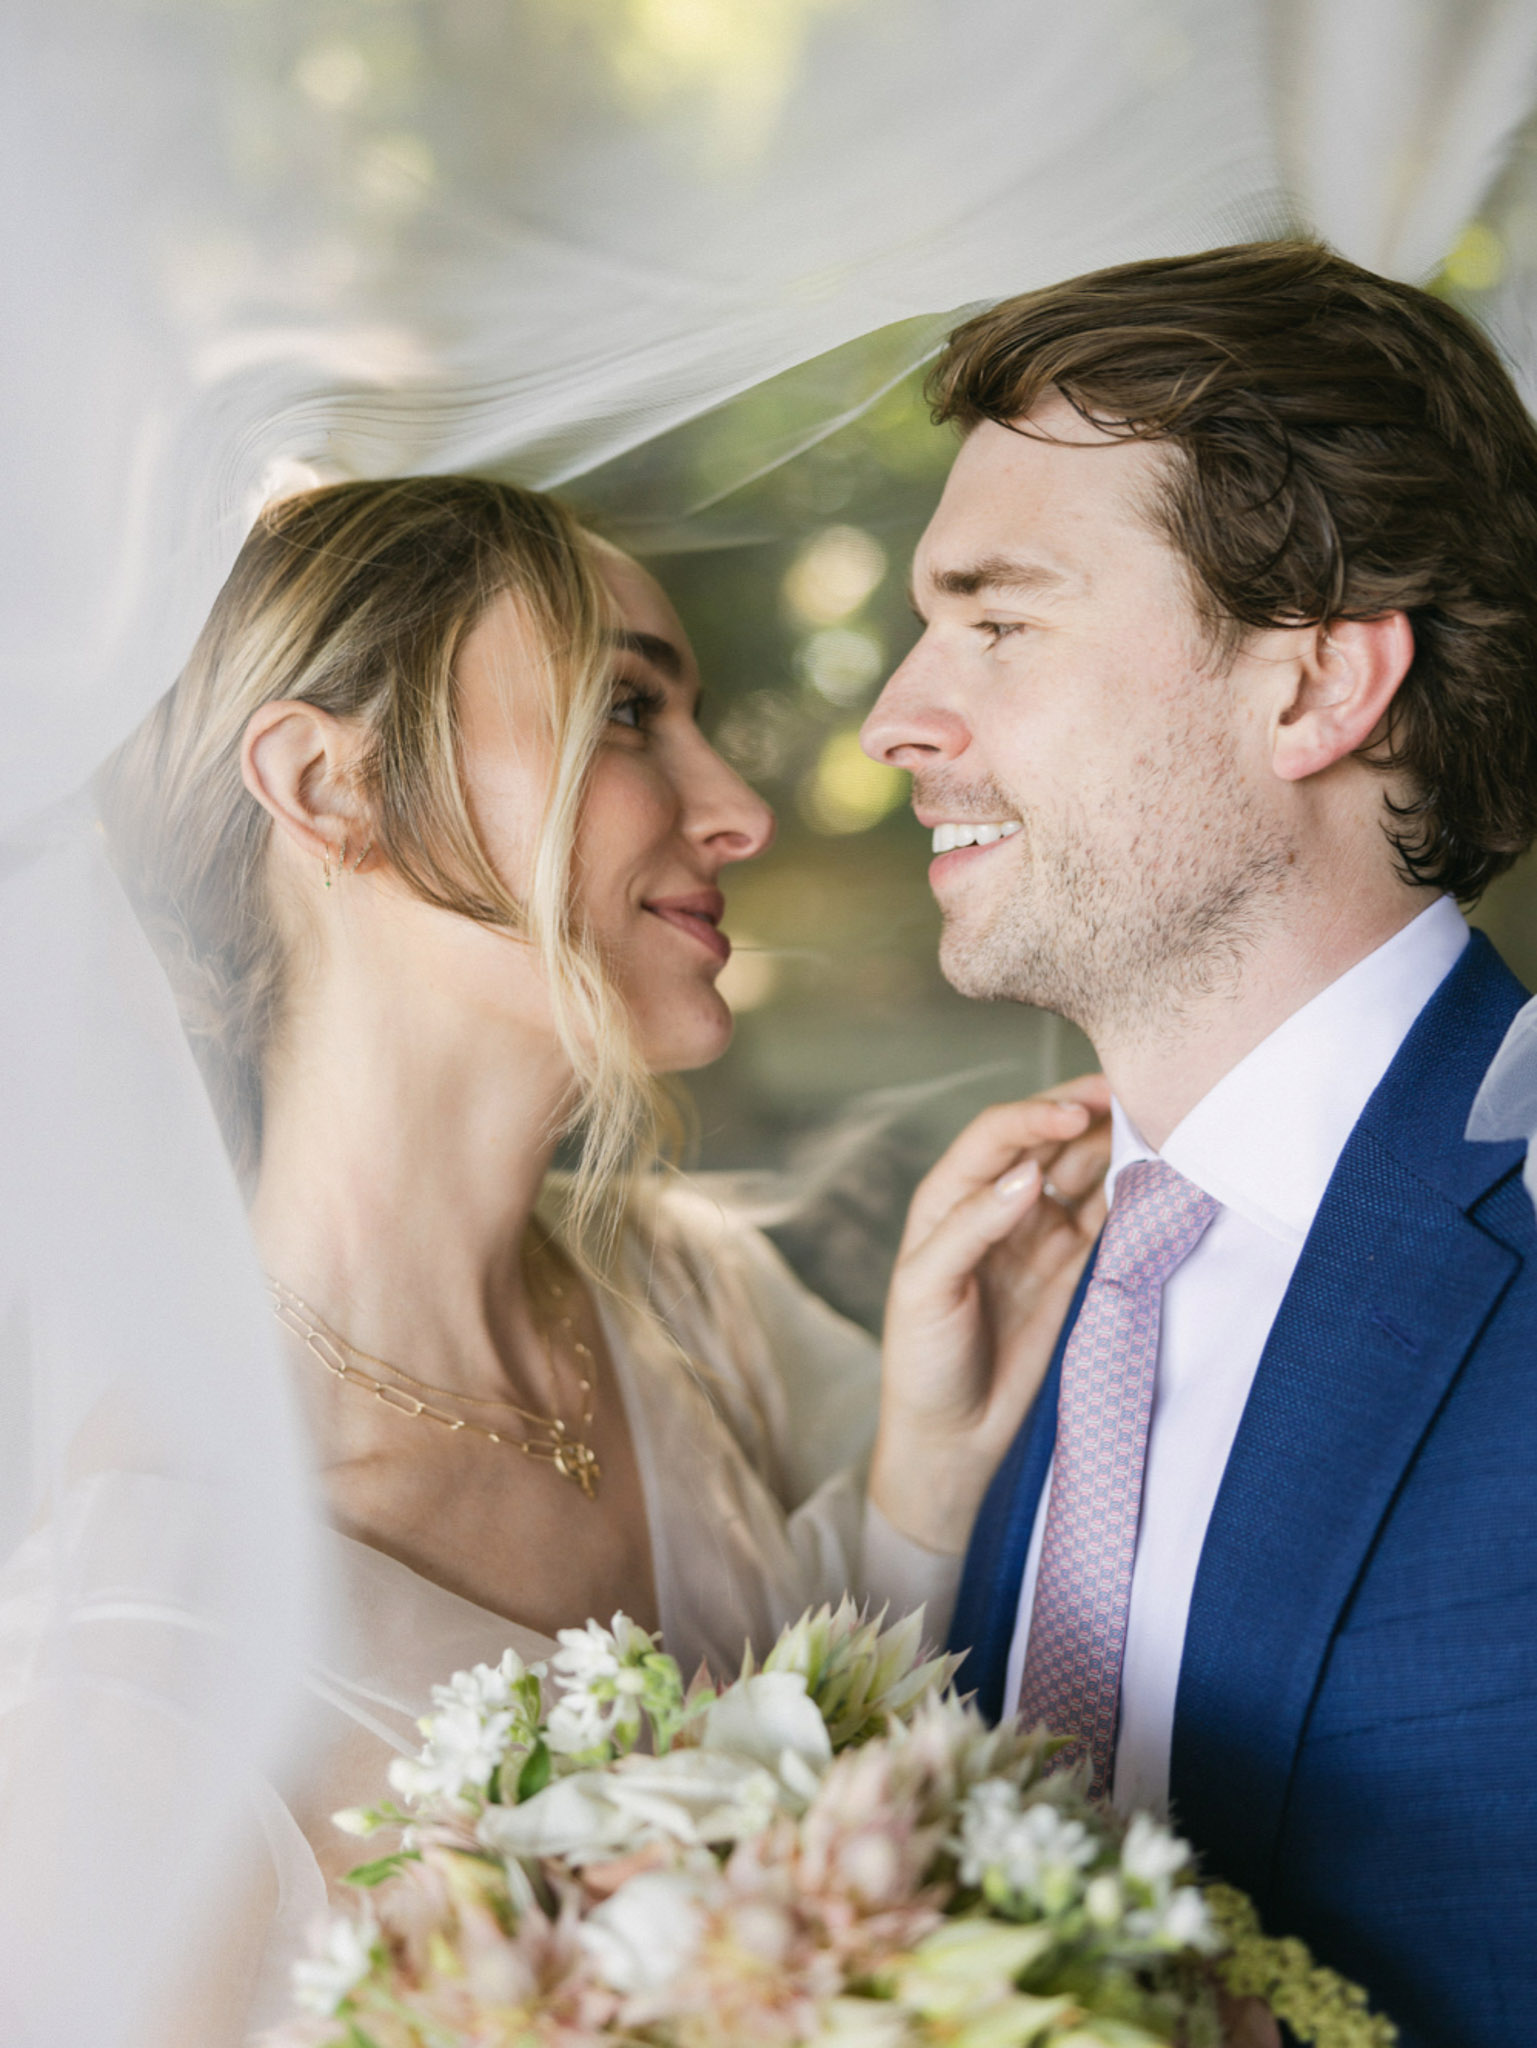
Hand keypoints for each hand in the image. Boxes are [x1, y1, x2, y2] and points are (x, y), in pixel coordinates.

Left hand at [870, 1074, 1110, 1553]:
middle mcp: (999, 1205)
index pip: (998, 1136)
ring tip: (1156, 1126)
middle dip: (1087, 1113)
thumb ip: (973, 1227)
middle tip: (1134, 1091)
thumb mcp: (926, 1289)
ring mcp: (1042, 1234)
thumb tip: (1027, 1179)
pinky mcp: (1078, 1267)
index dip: (1036, 1115)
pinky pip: (1111, 1218)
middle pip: (1048, 1141)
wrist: (954, 1437)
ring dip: (1117, 1146)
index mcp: (951, 1198)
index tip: (1077, 1113)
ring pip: (1086, 1171)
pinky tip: (1159, 1176)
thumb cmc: (923, 1360)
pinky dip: (1134, 1196)